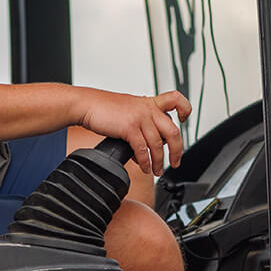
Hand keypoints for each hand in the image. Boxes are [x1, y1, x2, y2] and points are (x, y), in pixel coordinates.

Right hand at [74, 88, 191, 175]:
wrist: (86, 104)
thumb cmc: (103, 107)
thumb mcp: (128, 110)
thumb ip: (140, 125)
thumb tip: (144, 149)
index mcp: (149, 103)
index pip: (176, 100)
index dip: (185, 109)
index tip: (184, 120)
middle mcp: (148, 109)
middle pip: (173, 131)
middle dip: (177, 150)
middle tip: (175, 162)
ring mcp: (140, 118)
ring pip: (158, 144)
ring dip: (159, 162)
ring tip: (157, 171)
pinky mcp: (130, 127)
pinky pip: (143, 150)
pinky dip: (145, 162)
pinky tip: (144, 167)